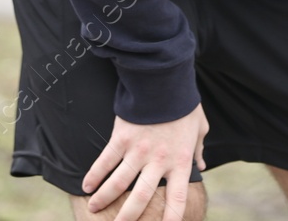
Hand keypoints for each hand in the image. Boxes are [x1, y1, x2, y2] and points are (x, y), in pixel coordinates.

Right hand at [82, 107, 208, 220]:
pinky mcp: (122, 137)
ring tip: (93, 209)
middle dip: (127, 217)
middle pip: (141, 198)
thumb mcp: (199, 128)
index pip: (177, 199)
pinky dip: (94, 175)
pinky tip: (86, 186)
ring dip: (104, 198)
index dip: (171, 218)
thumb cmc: (185, 105)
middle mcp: (159, 160)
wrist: (166, 80)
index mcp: (180, 161)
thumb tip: (201, 166)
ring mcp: (139, 150)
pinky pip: (105, 161)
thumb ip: (198, 150)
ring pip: (118, 183)